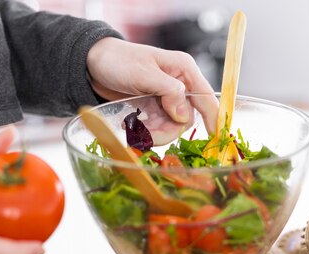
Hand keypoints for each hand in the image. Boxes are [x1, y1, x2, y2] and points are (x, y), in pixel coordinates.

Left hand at [87, 37, 218, 134]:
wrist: (94, 64)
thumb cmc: (119, 61)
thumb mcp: (144, 73)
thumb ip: (168, 92)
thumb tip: (184, 114)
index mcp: (184, 70)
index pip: (206, 97)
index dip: (213, 118)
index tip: (215, 137)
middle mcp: (179, 85)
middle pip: (186, 118)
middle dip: (168, 130)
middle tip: (147, 134)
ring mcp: (167, 98)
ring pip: (172, 126)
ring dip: (155, 132)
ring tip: (135, 128)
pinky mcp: (154, 108)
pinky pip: (159, 127)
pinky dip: (147, 131)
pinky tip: (132, 125)